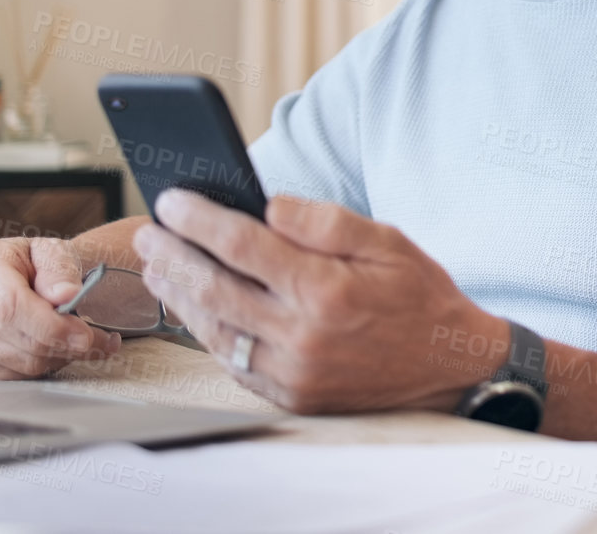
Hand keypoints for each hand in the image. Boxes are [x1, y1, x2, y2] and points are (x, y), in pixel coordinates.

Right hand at [0, 237, 120, 378]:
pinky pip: (19, 377)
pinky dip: (48, 366)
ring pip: (25, 363)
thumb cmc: (43, 264)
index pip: (11, 306)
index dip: (51, 326)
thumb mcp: (55, 251)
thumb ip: (60, 269)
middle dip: (69, 345)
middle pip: (23, 340)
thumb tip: (66, 295)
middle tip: (103, 340)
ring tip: (86, 338)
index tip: (85, 335)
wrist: (27, 278)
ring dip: (64, 356)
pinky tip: (59, 347)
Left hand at [133, 191, 505, 414]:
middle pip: (216, 288)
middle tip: (147, 233)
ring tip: (157, 267)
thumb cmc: (419, 297)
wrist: (449, 367)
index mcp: (328, 291)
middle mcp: (304, 336)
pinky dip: (205, 332)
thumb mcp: (389, 242)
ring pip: (214, 330)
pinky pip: (231, 362)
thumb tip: (269, 204)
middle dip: (172, 256)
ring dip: (177, 295)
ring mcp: (293, 372)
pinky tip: (193, 307)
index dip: (200, 220)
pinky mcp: (290, 395)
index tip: (172, 200)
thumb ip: (327, 222)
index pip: (244, 246)